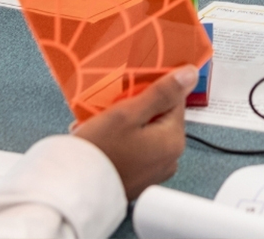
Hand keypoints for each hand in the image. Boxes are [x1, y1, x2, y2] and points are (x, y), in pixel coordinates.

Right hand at [72, 66, 196, 200]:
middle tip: (111, 108)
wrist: (74, 189)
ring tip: (101, 124)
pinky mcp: (139, 179)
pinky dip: (121, 141)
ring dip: (126, 124)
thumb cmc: (100, 152)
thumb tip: (189, 75)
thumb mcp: (128, 113)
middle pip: (159, 117)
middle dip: (135, 108)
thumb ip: (161, 93)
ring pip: (145, 132)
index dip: (151, 90)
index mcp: (174, 140)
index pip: (174, 99)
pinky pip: (135, 150)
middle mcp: (170, 158)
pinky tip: (102, 139)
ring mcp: (154, 171)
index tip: (131, 90)